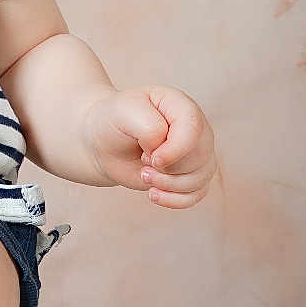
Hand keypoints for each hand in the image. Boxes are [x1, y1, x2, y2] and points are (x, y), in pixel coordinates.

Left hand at [82, 85, 216, 207]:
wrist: (105, 142)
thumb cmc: (115, 121)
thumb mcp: (123, 112)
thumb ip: (149, 127)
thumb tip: (164, 151)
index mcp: (181, 106)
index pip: (194, 128)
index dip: (175, 150)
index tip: (151, 159)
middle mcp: (196, 129)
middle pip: (199, 156)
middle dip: (168, 167)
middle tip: (143, 161)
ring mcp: (196, 153)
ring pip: (200, 178)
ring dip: (169, 184)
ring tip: (145, 175)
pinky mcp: (191, 175)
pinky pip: (196, 195)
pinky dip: (174, 200)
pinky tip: (154, 194)